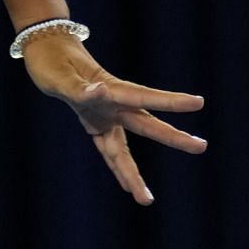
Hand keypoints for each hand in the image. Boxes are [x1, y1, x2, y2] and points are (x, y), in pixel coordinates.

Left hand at [20, 33, 206, 205]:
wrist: (46, 49)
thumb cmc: (52, 60)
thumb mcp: (60, 76)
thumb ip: (80, 89)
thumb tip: (103, 91)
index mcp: (110, 88)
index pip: (144, 96)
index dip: (170, 101)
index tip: (199, 102)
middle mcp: (113, 104)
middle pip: (146, 124)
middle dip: (173, 138)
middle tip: (202, 146)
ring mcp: (105, 115)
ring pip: (123, 150)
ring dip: (134, 174)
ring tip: (147, 200)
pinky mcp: (93, 122)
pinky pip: (106, 150)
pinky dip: (115, 167)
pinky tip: (126, 186)